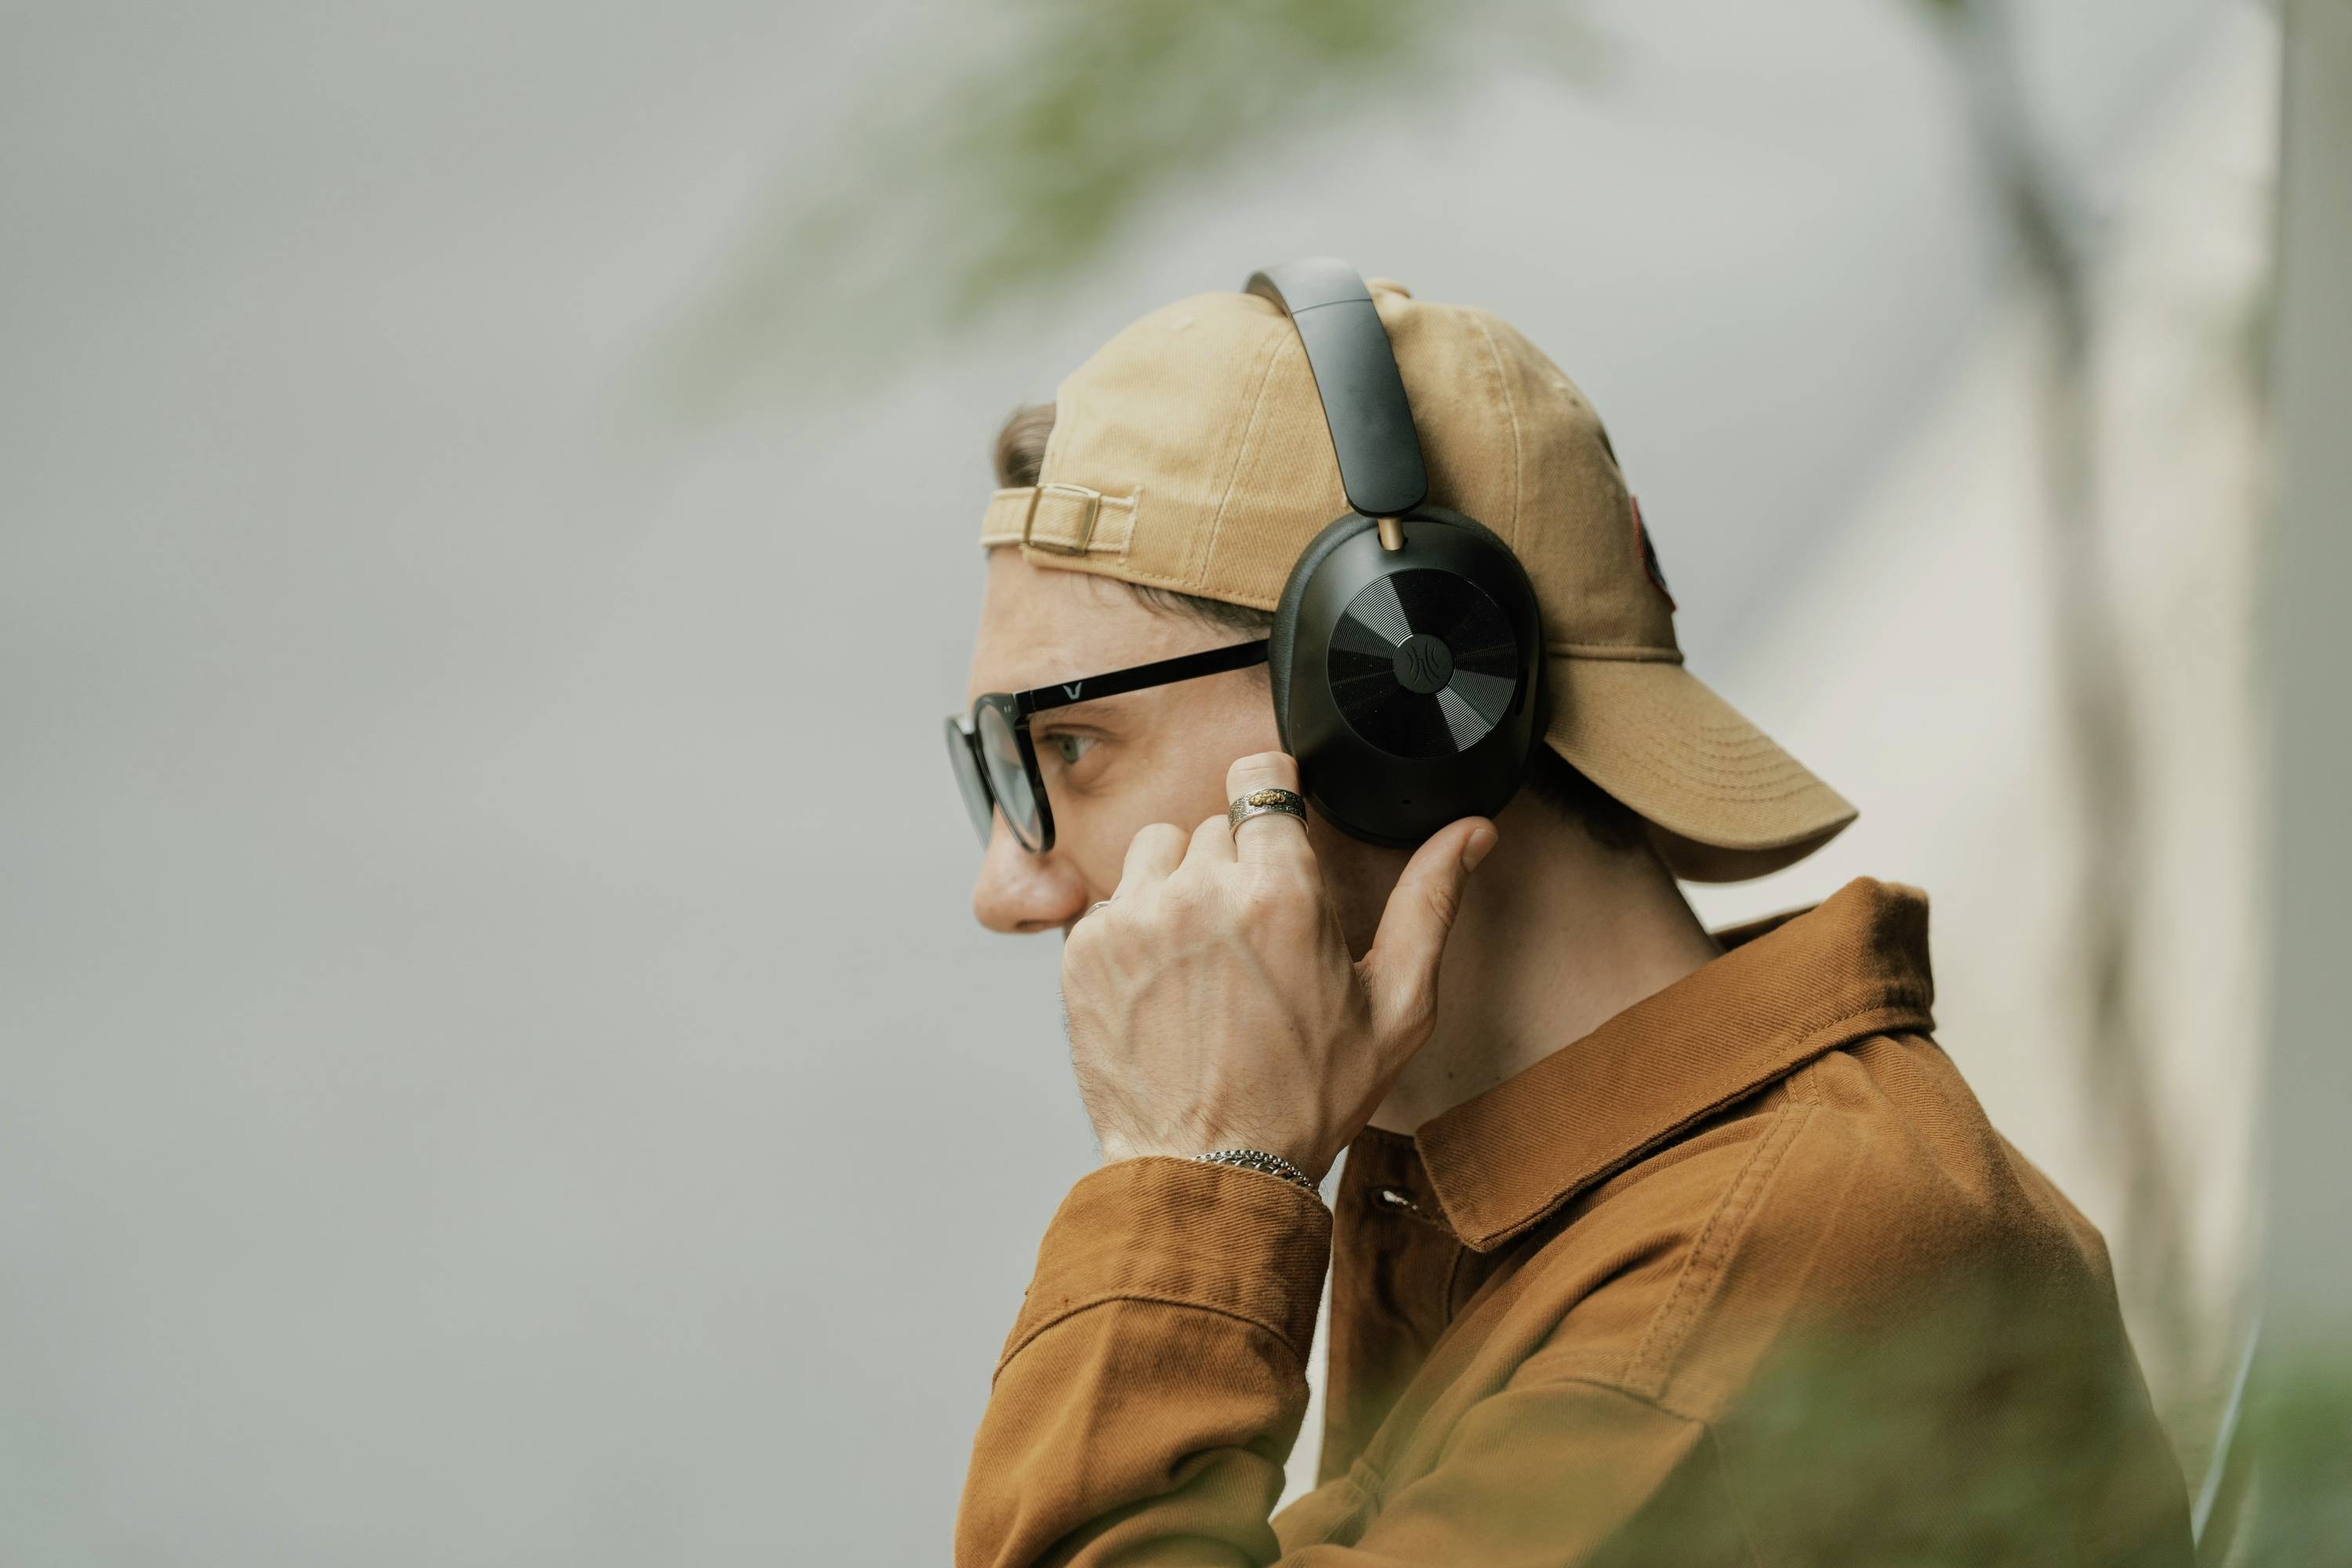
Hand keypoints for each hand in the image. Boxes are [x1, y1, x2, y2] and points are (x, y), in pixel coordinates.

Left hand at [1059, 752, 1497, 1183]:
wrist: (1209, 1172)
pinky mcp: (1083, 951)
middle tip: (1257, 938)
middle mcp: (1198, 892)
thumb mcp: (1396, 1008)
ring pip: (1157, 852)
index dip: (1272, 795)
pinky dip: (1137, 929)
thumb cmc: (1306, 1098)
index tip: (1276, 824)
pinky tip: (1167, 985)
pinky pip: (1113, 901)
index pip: (1260, 775)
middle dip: (1239, 865)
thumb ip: (1430, 903)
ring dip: (1181, 885)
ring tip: (1207, 957)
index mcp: (1280, 893)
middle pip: (1215, 825)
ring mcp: (1131, 919)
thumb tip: (1472, 832)